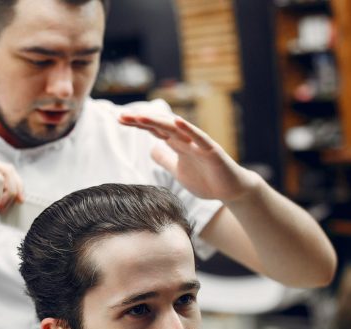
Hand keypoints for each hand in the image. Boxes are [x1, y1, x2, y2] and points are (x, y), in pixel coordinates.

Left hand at [119, 113, 260, 201]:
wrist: (231, 191)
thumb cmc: (206, 179)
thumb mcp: (178, 171)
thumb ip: (165, 159)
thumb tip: (151, 149)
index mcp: (177, 145)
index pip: (154, 130)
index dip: (138, 124)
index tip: (119, 119)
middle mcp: (187, 140)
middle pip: (160, 126)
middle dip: (141, 121)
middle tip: (121, 116)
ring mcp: (199, 145)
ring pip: (177, 129)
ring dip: (158, 122)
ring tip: (140, 117)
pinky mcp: (212, 152)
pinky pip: (200, 139)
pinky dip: (190, 130)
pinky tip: (177, 122)